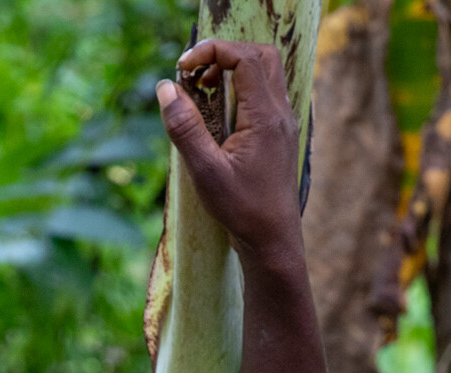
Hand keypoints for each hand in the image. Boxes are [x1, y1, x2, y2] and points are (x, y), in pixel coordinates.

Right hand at [155, 41, 301, 261]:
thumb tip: (166, 88)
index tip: (184, 68)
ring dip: (234, 70)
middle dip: (226, 54)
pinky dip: (241, 89)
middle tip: (197, 74)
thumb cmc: (242, 211)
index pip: (244, 58)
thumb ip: (185, 128)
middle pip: (261, 56)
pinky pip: (265, 94)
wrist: (273, 242)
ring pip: (266, 74)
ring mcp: (283, 124)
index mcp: (266, 117)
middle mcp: (281, 114)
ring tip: (205, 91)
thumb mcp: (205, 171)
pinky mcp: (279, 135)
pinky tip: (219, 114)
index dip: (212, 51)